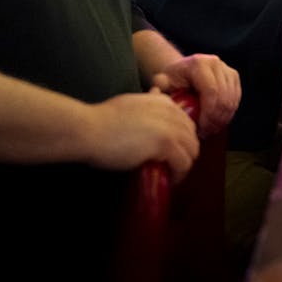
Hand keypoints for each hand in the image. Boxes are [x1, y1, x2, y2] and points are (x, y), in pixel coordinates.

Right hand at [82, 91, 198, 179]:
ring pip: (192, 151)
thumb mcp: (130, 106)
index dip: (181, 141)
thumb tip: (152, 125)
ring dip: (183, 166)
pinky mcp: (166, 145)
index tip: (171, 154)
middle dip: (185, 153)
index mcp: (163, 101)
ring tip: (169, 175)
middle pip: (192, 137)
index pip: (185, 123)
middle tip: (171, 167)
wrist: (89, 128)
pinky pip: (184, 164)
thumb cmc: (101, 120)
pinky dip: (179, 175)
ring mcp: (170, 128)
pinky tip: (168, 180)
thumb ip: (146, 111)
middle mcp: (171, 111)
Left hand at [153, 54, 241, 136]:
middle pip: (224, 97)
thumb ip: (160, 85)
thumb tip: (161, 84)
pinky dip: (228, 113)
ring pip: (232, 100)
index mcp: (198, 63)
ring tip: (210, 128)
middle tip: (206, 132)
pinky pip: (236, 99)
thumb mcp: (163, 82)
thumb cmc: (173, 80)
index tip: (200, 127)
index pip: (211, 91)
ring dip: (222, 118)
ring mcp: (226, 69)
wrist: (183, 71)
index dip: (208, 113)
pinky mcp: (233, 77)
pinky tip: (217, 121)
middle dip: (216, 119)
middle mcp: (215, 63)